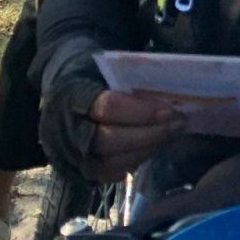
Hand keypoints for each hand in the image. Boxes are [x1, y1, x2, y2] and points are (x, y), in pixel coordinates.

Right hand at [40, 84, 186, 183]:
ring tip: (171, 135)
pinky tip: (152, 147)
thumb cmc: (91, 72)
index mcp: (70, 95)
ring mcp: (68, 155)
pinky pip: (109, 174)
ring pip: (109, 163)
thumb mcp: (106, 65)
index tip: (169, 110)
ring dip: (146, 149)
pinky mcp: (76, 172)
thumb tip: (169, 93)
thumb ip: (131, 79)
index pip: (107, 108)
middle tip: (178, 124)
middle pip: (108, 140)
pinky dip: (134, 162)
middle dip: (148, 134)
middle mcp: (64, 130)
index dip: (141, 111)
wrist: (61, 90)